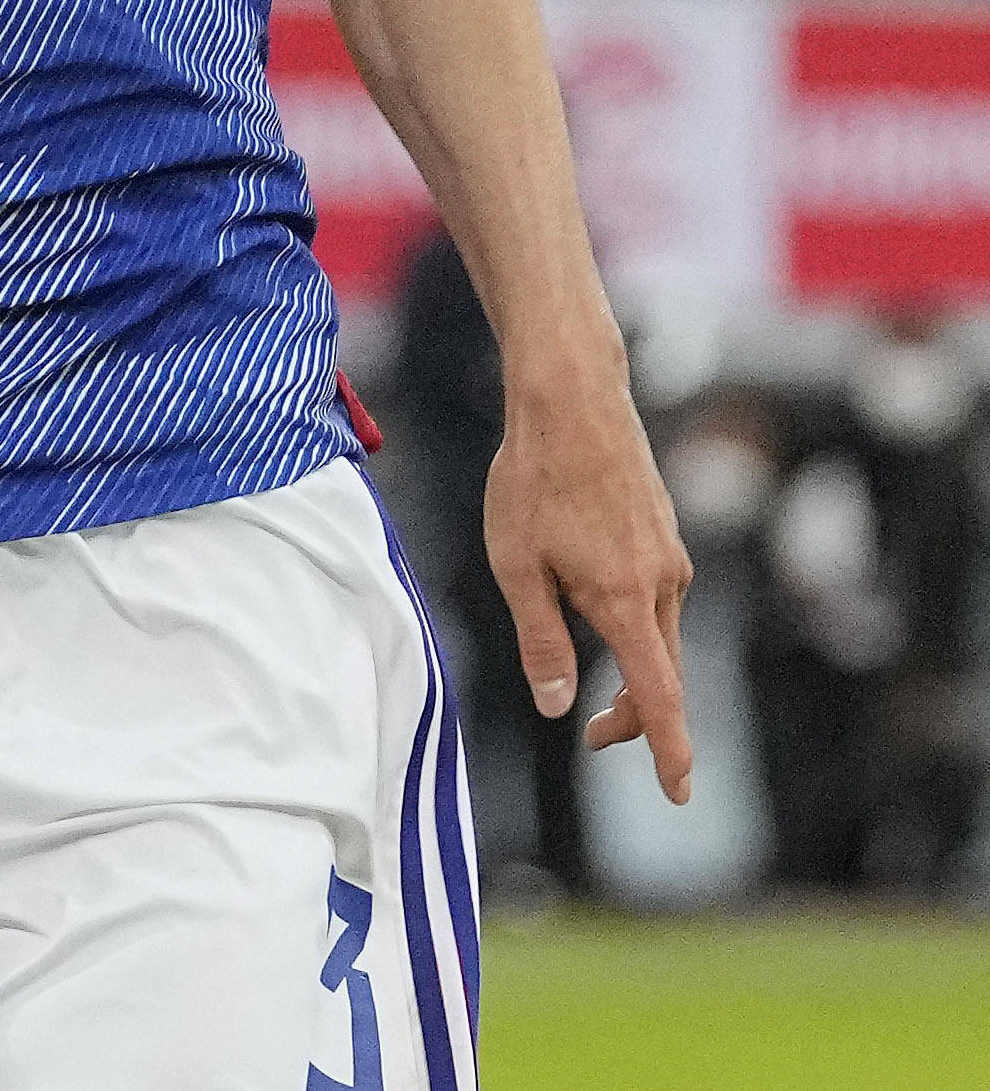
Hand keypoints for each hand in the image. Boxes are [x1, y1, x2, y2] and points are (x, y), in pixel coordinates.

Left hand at [489, 395, 695, 801]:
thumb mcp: (517, 567)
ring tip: (588, 679)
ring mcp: (669, 559)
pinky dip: (631, 625)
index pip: (660, 696)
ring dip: (631, 668)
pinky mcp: (664, 538)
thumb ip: (540, 639)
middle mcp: (662, 585)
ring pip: (657, 634)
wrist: (573, 402)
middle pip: (661, 673)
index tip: (678, 792)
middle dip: (635, 714)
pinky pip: (653, 599)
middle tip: (594, 737)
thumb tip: (556, 703)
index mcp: (625, 600)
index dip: (668, 749)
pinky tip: (591, 603)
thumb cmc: (533, 481)